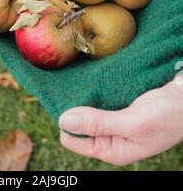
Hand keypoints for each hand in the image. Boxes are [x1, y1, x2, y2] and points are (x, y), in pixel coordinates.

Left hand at [59, 76, 182, 165]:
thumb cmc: (167, 115)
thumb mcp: (133, 122)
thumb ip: (99, 123)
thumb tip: (64, 121)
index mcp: (112, 149)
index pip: (73, 140)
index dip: (67, 122)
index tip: (64, 101)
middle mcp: (109, 137)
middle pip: (77, 124)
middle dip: (73, 108)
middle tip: (70, 88)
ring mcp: (113, 120)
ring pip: (85, 109)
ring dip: (82, 97)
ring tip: (80, 82)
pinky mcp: (117, 105)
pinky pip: (97, 99)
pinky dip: (92, 91)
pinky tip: (91, 80)